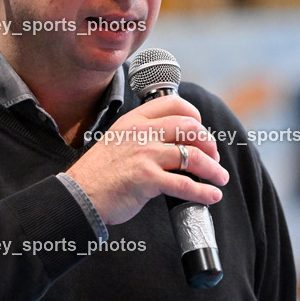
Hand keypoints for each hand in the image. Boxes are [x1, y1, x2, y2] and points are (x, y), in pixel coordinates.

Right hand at [65, 95, 229, 224]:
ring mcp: (144, 154)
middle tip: (214, 157)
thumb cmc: (99, 172)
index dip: (195, 116)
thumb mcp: (118, 140)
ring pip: (192, 156)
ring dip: (213, 169)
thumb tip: (173, 145)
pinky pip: (184, 184)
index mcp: (135, 119)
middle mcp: (142, 133)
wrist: (80, 194)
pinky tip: (210, 196)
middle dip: (209, 143)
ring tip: (220, 178)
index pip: (174, 104)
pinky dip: (203, 192)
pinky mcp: (146, 178)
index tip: (201, 131)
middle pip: (190, 128)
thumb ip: (143, 136)